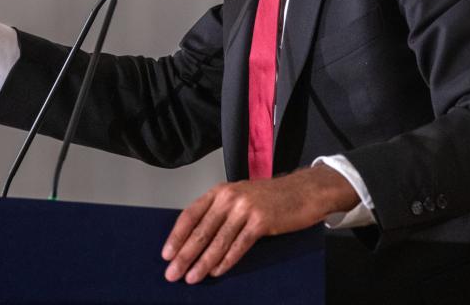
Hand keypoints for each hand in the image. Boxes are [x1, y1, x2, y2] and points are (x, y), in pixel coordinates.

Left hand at [161, 164, 358, 283]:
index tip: (166, 254)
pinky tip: (217, 272)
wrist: (303, 191)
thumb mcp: (240, 197)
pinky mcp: (261, 221)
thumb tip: (196, 240)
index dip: (177, 236)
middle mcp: (230, 197)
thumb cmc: (271, 197)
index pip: (190, 214)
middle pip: (201, 230)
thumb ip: (220, 212)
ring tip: (192, 278)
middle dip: (185, 255)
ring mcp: (246, 208)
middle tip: (173, 273)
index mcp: (220, 191)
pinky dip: (226, 261)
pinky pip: (239, 245)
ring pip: (218, 241)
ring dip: (202, 263)